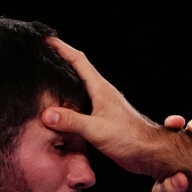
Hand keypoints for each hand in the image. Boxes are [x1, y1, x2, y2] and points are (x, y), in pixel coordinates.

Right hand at [40, 38, 162, 174]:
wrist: (148, 152)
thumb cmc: (129, 138)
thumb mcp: (96, 129)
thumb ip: (72, 121)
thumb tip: (47, 114)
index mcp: (100, 88)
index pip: (78, 60)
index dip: (62, 48)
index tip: (46, 38)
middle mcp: (102, 92)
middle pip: (78, 69)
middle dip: (61, 59)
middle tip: (43, 55)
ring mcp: (103, 104)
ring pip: (80, 86)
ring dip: (65, 80)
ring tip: (48, 77)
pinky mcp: (103, 117)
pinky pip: (82, 103)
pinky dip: (70, 99)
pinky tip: (62, 106)